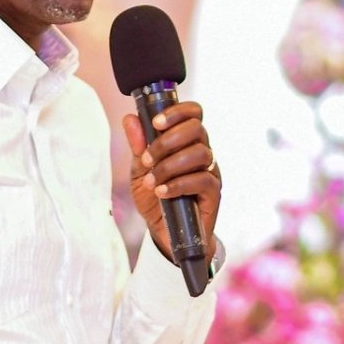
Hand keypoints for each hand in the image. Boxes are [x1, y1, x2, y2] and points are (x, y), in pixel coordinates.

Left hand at [122, 101, 220, 264]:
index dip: (177, 112)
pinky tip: (162, 192)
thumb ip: (137, 146)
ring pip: (200, 153)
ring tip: (152, 181)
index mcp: (186, 141)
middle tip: (147, 159)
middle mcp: (202, 151)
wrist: (164, 232)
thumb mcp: (138, 171)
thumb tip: (130, 119)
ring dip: (170, 165)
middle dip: (168, 141)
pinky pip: (202, 180)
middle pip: (197, 128)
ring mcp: (210, 171)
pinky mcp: (213, 192)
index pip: (193, 113)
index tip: (155, 123)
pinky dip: (178, 184)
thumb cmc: (155, 197)